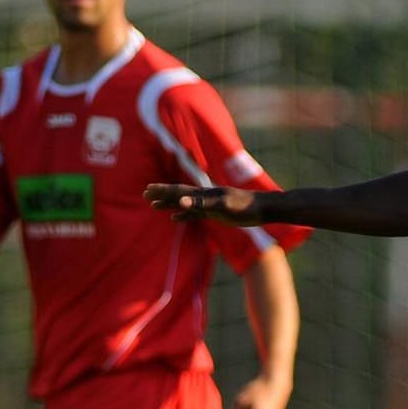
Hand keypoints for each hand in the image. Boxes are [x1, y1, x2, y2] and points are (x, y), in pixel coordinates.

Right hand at [143, 183, 261, 224]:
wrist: (263, 209)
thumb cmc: (245, 206)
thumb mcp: (223, 205)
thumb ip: (202, 204)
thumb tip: (181, 202)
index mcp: (204, 194)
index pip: (179, 191)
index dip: (163, 191)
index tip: (147, 189)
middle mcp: (205, 197)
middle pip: (178, 195)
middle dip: (161, 195)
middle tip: (144, 194)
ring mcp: (209, 205)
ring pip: (183, 204)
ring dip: (169, 204)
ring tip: (153, 206)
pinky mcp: (216, 213)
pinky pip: (194, 214)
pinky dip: (183, 215)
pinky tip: (174, 218)